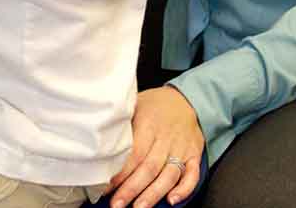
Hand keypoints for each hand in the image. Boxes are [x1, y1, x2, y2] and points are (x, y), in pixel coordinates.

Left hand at [108, 87, 203, 207]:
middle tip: (117, 205)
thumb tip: (101, 141)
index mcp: (149, 124)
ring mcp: (182, 148)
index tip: (106, 187)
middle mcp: (166, 138)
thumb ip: (124, 123)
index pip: (133, 153)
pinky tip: (172, 200)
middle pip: (149, 168)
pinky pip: (192, 175)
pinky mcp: (194, 155)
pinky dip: (184, 189)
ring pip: (168, 175)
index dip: (120, 172)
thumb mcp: (136, 104)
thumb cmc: (155, 104)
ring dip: (153, 194)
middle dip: (132, 189)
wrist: (185, 98)